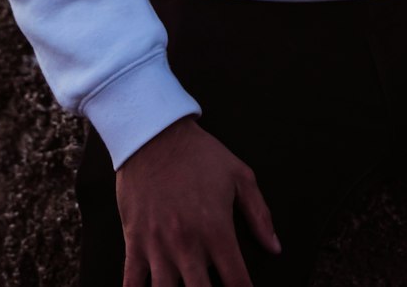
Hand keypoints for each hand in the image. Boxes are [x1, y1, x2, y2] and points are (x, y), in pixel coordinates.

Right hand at [117, 116, 280, 286]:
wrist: (154, 135)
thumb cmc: (199, 154)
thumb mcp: (239, 175)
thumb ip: (259, 214)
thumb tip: (274, 247)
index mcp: (216, 230)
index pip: (237, 281)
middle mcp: (187, 244)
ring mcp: (158, 246)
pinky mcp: (134, 242)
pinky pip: (131, 283)